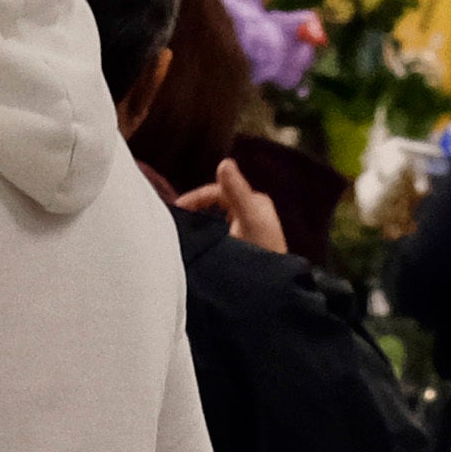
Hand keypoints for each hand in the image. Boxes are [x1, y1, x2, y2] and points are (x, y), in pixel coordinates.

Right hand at [168, 165, 289, 260]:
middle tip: (177, 221)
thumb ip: (236, 191)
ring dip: (201, 224)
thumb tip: (224, 163)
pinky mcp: (245, 247)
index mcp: (255, 202)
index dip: (196, 198)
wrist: (273, 289)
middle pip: (217, 204)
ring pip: (217, 220)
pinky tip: (199, 248)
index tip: (177, 210)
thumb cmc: (263, 253)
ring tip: (185, 235)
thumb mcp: (249, 219)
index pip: (218, 191)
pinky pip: (220, 235)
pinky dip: (208, 237)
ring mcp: (249, 231)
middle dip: (196, 210)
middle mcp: (253, 213)